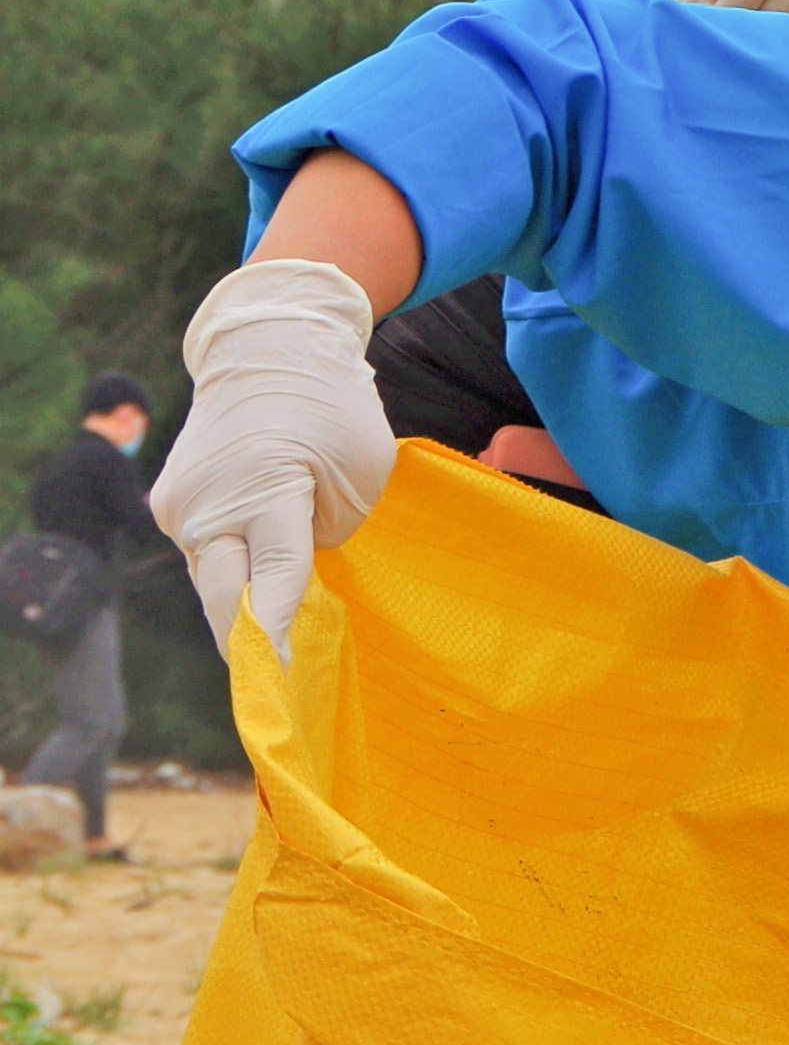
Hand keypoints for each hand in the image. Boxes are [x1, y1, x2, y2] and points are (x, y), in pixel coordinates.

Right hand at [151, 260, 394, 646]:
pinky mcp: (171, 505)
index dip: (280, 633)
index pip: (275, 577)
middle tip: (271, 693)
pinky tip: (256, 596)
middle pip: (224, 596)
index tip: (281, 681)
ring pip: (213, 579)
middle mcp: (208, 505)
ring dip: (241, 610)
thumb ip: (328, 532)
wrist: (265, 351)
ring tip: (274, 651)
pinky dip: (230, 575)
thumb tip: (292, 575)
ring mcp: (180, 507)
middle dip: (247, 645)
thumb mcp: (362, 471)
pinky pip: (206, 555)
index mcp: (263, 491)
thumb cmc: (331, 410)